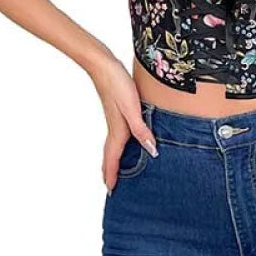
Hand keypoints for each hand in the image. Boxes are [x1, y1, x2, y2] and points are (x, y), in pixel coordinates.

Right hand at [90, 56, 157, 191]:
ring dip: (113, 159)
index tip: (111, 190)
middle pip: (110, 155)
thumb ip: (141, 130)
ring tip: (115, 169)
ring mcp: (114, 119)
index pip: (113, 158)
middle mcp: (114, 128)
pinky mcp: (116, 111)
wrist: (103, 65)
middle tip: (111, 185)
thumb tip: (151, 150)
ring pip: (113, 145)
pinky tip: (125, 141)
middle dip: (109, 171)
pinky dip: (118, 145)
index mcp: (118, 131)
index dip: (112, 174)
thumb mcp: (132, 108)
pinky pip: (116, 136)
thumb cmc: (117, 84)